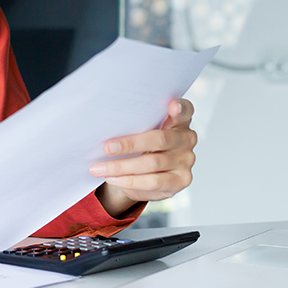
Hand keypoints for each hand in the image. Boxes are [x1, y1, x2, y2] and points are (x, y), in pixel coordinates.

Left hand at [89, 98, 196, 216]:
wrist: (143, 174)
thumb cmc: (141, 145)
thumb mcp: (140, 131)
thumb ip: (135, 125)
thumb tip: (107, 125)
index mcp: (179, 121)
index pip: (185, 110)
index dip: (180, 107)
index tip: (172, 105)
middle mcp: (186, 139)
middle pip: (159, 139)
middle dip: (130, 144)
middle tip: (107, 147)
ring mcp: (186, 160)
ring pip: (152, 163)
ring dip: (122, 166)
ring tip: (100, 168)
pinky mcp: (180, 181)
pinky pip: (153, 182)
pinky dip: (129, 181)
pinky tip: (113, 178)